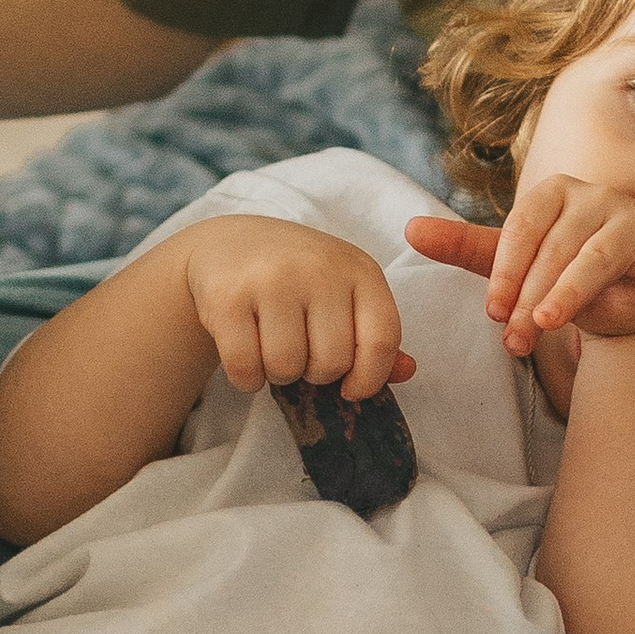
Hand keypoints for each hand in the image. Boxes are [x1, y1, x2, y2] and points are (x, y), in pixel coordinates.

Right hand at [184, 215, 413, 399]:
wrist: (228, 245)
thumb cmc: (297, 279)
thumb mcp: (345, 293)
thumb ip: (374, 334)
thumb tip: (406, 372)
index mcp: (359, 269)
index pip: (382, 339)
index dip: (370, 378)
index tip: (351, 388)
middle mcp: (318, 269)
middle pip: (330, 363)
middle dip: (314, 374)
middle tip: (301, 352)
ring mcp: (271, 280)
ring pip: (286, 368)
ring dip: (278, 375)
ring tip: (272, 348)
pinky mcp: (228, 298)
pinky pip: (245, 369)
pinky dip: (246, 378)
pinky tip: (245, 353)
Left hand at [406, 181, 634, 355]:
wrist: (623, 293)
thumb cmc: (561, 268)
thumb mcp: (514, 260)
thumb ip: (466, 247)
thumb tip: (410, 230)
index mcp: (557, 191)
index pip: (525, 225)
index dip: (506, 270)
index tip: (492, 311)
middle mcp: (599, 199)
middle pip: (559, 246)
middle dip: (532, 296)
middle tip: (513, 340)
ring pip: (600, 257)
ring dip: (574, 294)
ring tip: (548, 326)